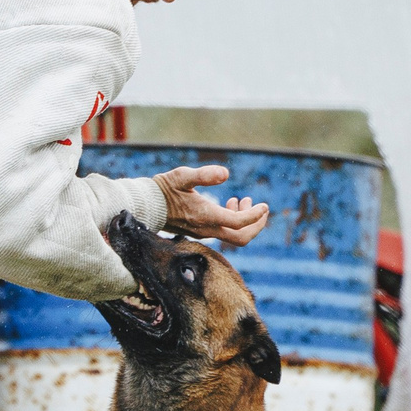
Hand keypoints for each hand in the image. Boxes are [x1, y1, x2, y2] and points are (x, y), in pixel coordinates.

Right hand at [154, 165, 269, 246]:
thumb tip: (225, 173)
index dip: (256, 215)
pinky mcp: (200, 230)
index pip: (240, 223)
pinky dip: (234, 219)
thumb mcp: (183, 176)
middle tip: (262, 208)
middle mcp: (207, 229)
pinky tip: (230, 203)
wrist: (146, 205)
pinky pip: (224, 231)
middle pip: (241, 237)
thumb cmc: (163, 189)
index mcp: (207, 216)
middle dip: (256, 224)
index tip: (264, 205)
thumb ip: (204, 175)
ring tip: (242, 199)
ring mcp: (204, 232)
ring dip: (245, 220)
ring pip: (234, 235)